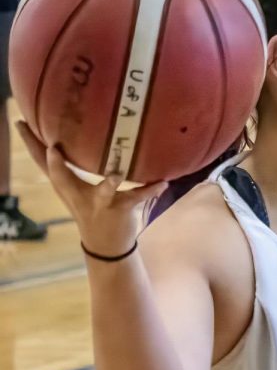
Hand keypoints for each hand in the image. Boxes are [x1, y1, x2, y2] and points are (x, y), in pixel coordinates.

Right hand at [17, 122, 165, 255]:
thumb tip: (52, 140)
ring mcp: (101, 204)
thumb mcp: (72, 191)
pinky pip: (137, 198)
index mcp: (67, 187)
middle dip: (56, 165)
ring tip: (115, 174)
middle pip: (62, 179)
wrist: (106, 245)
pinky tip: (163, 183)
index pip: (44, 164)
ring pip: (102, 193)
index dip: (32, 146)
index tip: (22, 124)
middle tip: (51, 148)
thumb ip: (63, 169)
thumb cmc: (90, 209)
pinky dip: (151, 190)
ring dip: (108, 184)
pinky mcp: (122, 210)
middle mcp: (79, 195)